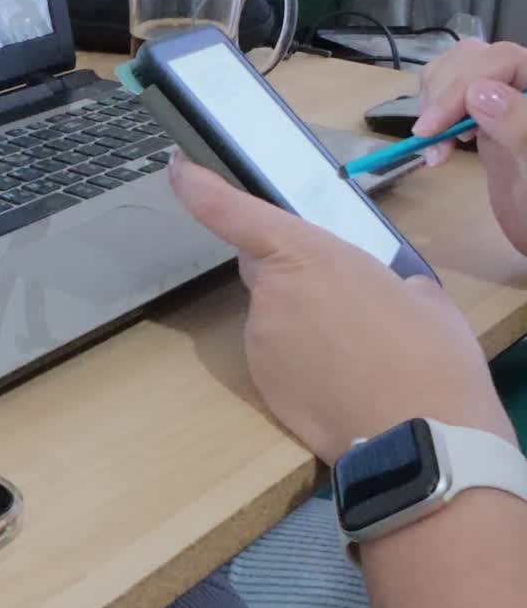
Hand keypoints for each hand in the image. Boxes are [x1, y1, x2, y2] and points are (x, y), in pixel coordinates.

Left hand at [168, 155, 512, 463]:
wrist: (421, 438)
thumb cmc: (430, 357)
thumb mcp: (421, 296)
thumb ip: (383, 279)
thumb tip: (383, 291)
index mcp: (307, 255)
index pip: (232, 212)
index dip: (198, 186)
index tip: (178, 170)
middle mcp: (270, 294)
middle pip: (265, 269)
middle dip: (295, 275)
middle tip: (348, 303)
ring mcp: (260, 342)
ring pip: (275, 317)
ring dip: (305, 326)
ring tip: (359, 354)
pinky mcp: (261, 384)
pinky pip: (278, 358)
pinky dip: (302, 364)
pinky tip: (342, 381)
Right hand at [415, 40, 526, 254]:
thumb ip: (518, 126)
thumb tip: (481, 92)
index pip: (502, 61)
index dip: (461, 87)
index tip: (430, 129)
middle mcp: (524, 86)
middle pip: (474, 59)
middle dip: (443, 95)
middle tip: (428, 139)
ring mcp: (505, 101)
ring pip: (457, 72)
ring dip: (433, 105)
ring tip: (434, 146)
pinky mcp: (487, 119)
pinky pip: (452, 98)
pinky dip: (433, 117)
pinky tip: (437, 147)